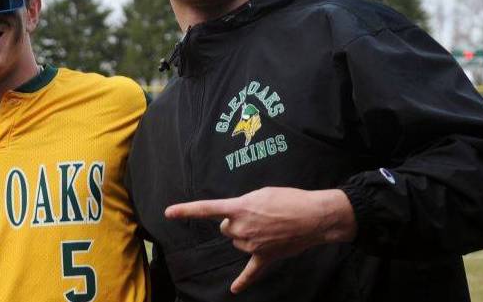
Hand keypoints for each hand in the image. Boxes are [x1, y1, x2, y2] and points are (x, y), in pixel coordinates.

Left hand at [165, 187, 355, 293]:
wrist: (314, 216)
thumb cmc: (288, 199)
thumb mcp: (260, 193)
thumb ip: (242, 206)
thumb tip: (237, 218)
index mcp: (238, 208)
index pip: (206, 209)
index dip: (185, 210)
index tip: (167, 213)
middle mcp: (241, 229)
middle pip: (226, 228)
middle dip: (236, 222)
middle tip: (257, 216)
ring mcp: (252, 245)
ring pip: (238, 242)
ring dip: (247, 236)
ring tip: (268, 227)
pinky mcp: (265, 257)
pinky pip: (250, 272)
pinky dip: (242, 281)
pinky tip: (234, 290)